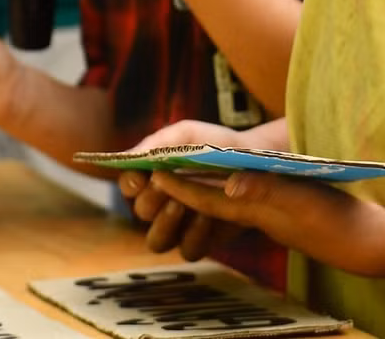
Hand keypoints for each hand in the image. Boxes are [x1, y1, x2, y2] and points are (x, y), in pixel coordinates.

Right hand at [117, 120, 268, 259]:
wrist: (255, 160)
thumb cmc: (217, 145)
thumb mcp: (189, 135)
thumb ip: (161, 142)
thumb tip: (130, 156)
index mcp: (153, 178)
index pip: (129, 185)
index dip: (130, 183)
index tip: (141, 177)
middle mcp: (161, 206)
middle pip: (141, 212)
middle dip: (150, 199)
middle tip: (163, 185)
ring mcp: (180, 227)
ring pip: (157, 241)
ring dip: (165, 223)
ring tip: (181, 203)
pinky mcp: (203, 241)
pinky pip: (189, 250)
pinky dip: (194, 235)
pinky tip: (207, 215)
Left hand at [137, 169, 384, 276]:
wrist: (367, 244)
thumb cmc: (336, 221)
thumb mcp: (301, 200)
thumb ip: (267, 189)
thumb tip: (229, 183)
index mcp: (257, 211)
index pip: (208, 199)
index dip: (180, 187)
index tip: (153, 173)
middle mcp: (259, 215)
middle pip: (212, 201)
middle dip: (184, 188)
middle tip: (157, 170)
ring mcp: (273, 217)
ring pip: (230, 203)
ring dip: (205, 190)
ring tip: (185, 172)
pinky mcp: (288, 214)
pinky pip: (251, 202)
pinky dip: (234, 189)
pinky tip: (234, 181)